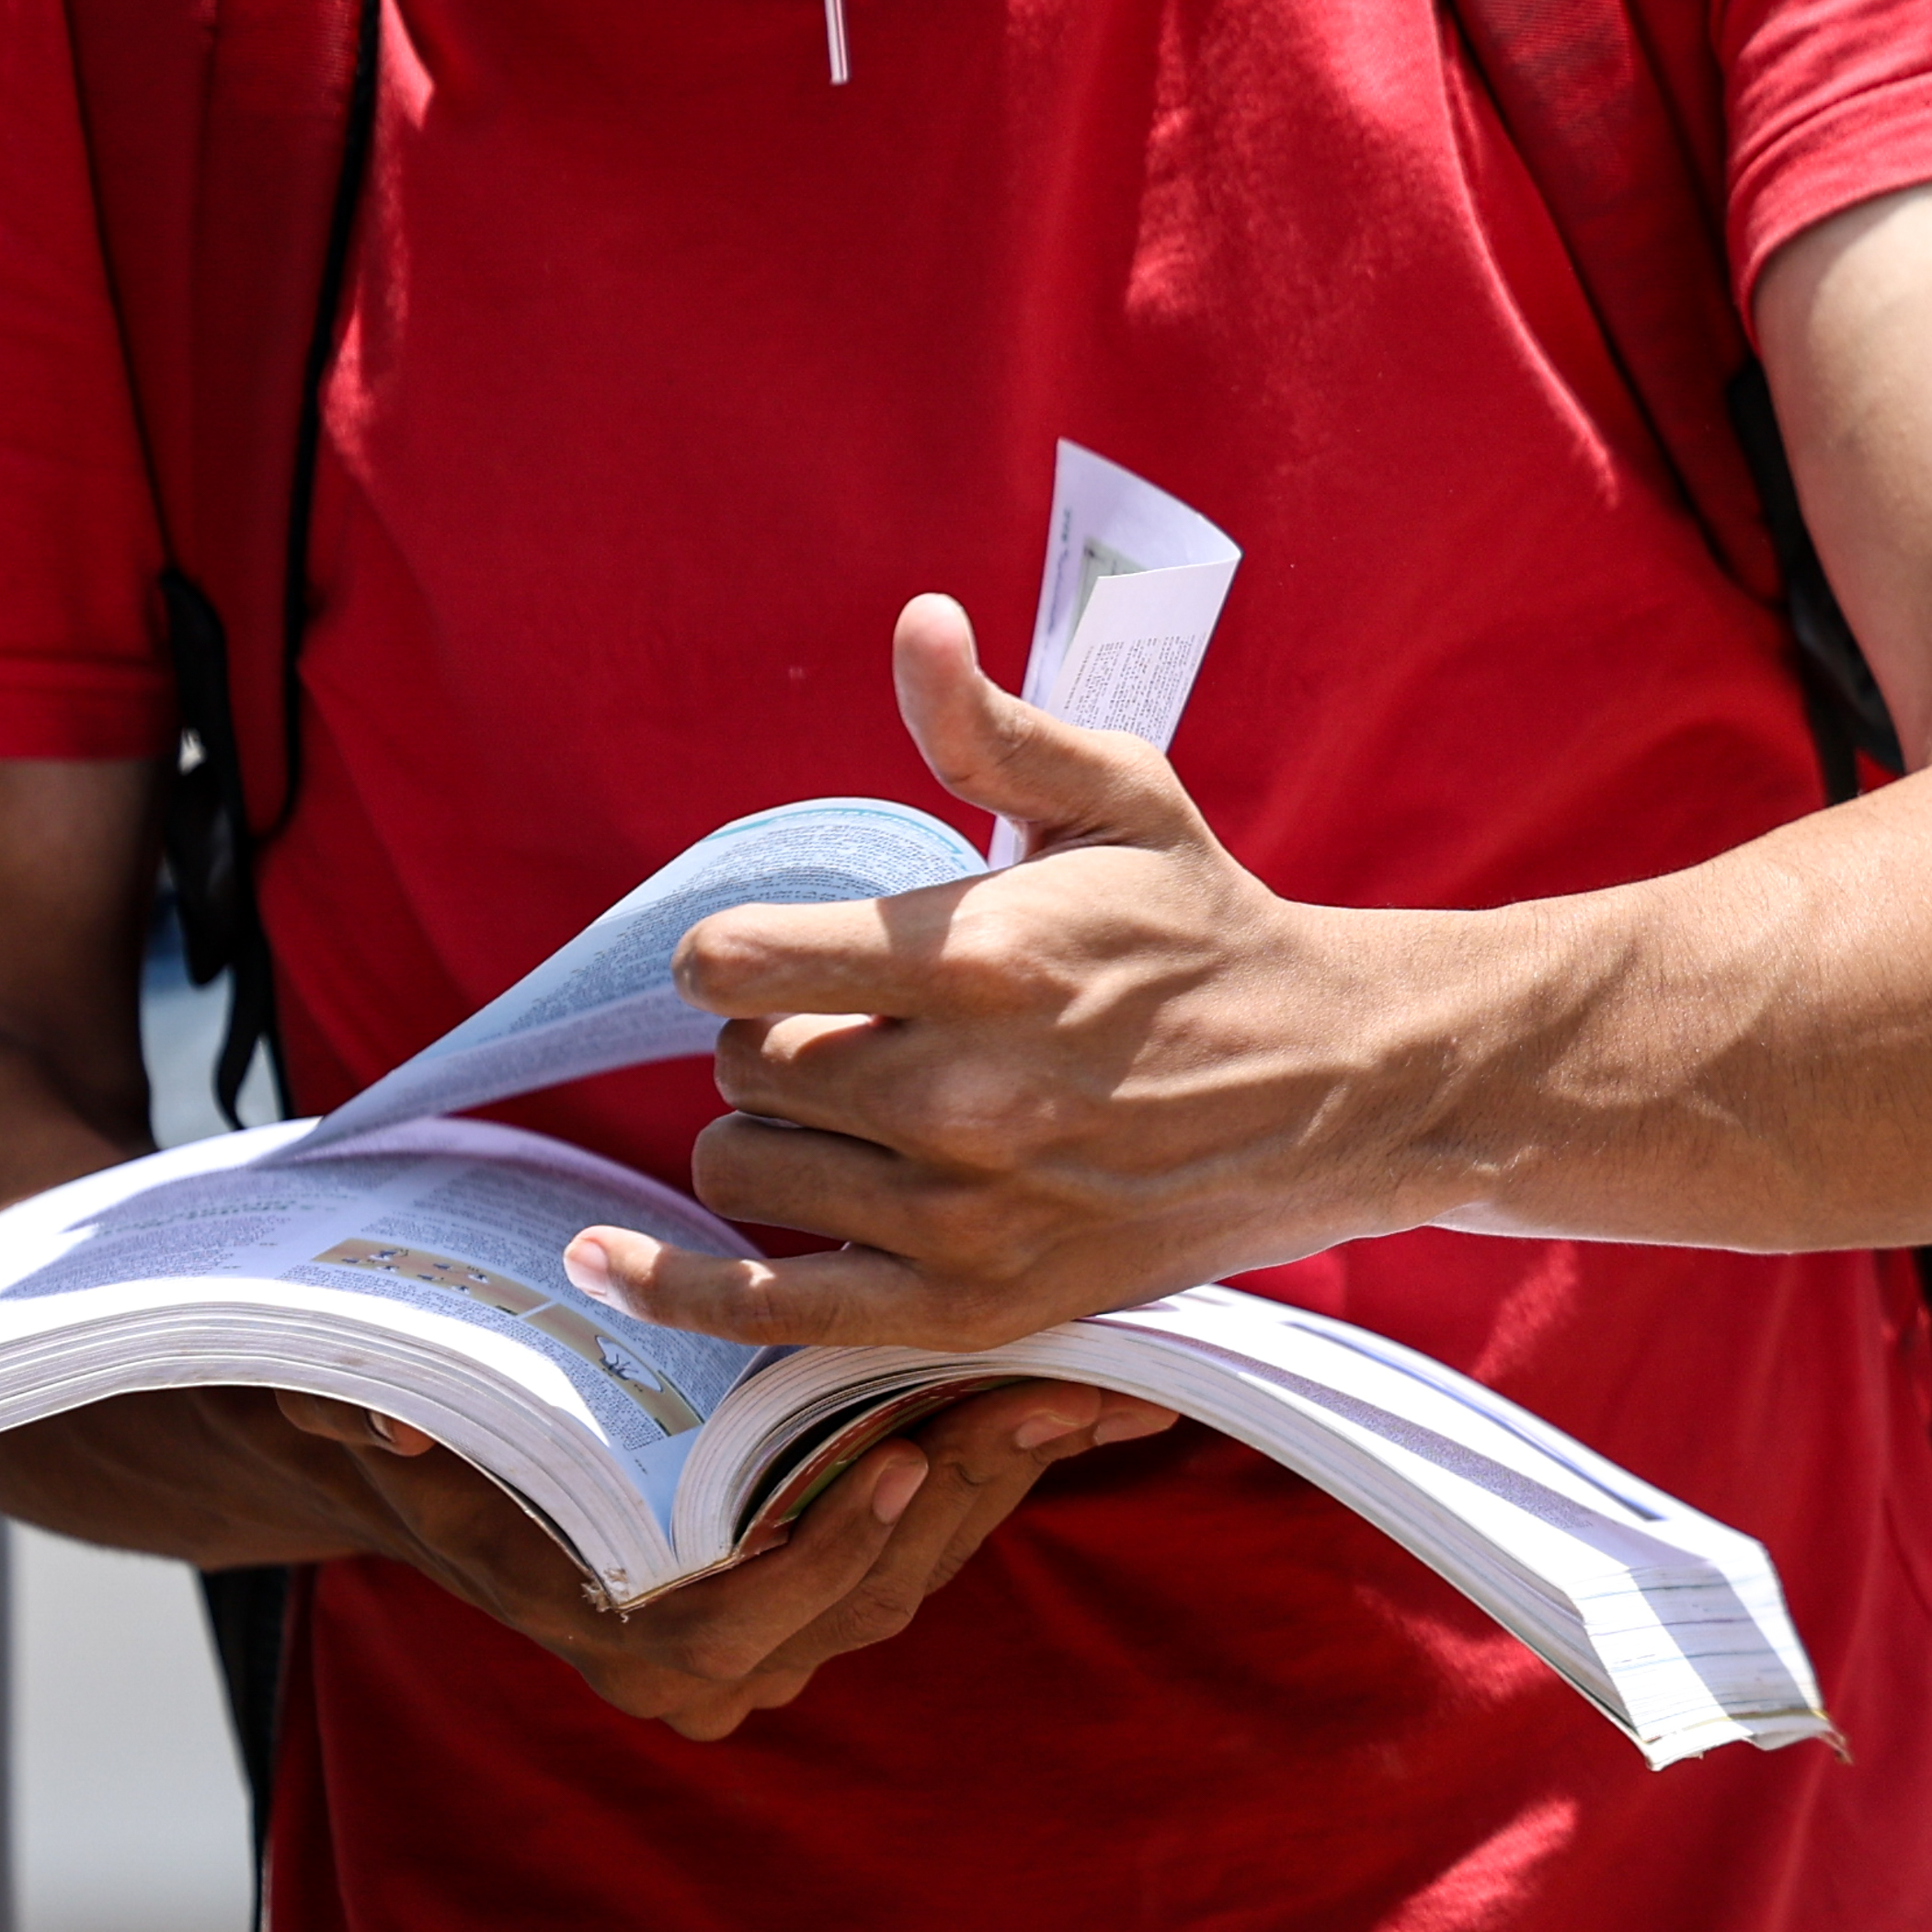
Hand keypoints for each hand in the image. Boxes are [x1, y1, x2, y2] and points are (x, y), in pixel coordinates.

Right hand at [256, 1374, 1173, 1739]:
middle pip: (867, 1590)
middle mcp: (723, 1668)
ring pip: (922, 1563)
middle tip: (1050, 1390)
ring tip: (1097, 1384)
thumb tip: (374, 1419)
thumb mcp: (395, 1434)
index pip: (746, 1624)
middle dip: (967, 1485)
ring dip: (1009, 1472)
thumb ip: (387, 1428)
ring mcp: (791, 1634)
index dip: (831, 1547)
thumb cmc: (439, 1445)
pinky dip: (1004, 1465)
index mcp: (630, 1645)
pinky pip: (936, 1536)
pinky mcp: (838, 1583)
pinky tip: (1079, 1396)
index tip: (903, 1457)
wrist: (459, 1476)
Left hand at [568, 593, 1485, 1349]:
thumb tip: (916, 625)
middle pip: (741, 1066)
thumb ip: (991, 728)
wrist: (1332, 1089)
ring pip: (745, 1169)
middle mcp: (960, 1097)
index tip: (762, 954)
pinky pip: (765, 1306)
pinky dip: (670, 1288)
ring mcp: (962, 1216)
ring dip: (772, 1133)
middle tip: (862, 1026)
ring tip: (858, 1105)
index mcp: (981, 960)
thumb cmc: (1203, 929)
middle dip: (774, 1035)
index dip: (729, 953)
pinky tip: (599, 1261)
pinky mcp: (968, 1306)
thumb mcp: (1117, 799)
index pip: (736, 964)